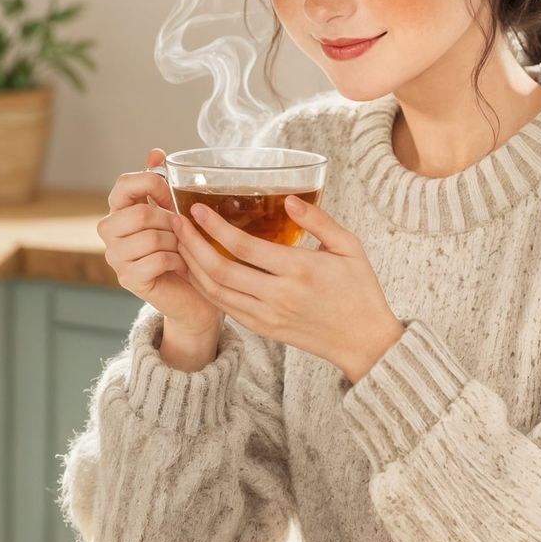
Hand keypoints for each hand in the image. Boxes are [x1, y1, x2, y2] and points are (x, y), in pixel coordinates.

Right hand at [96, 149, 223, 338]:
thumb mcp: (175, 213)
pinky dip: (178, 261)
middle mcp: (109, 232)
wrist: (193, 295)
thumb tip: (156, 152)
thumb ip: (162, 185)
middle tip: (183, 233)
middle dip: (170, 221)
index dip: (152, 185)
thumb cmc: (184, 250)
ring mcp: (115, 257)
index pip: (123, 184)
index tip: (171, 196)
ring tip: (184, 250)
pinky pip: (157, 259)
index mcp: (118, 210)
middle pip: (140, 213)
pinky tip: (183, 265)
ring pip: (151, 237)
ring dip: (177, 243)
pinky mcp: (128, 279)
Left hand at [170, 194, 404, 383]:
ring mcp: (268, 316)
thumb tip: (288, 199)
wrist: (364, 342)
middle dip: (192, 244)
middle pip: (220, 270)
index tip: (197, 209)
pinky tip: (196, 271)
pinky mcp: (264, 329)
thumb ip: (319, 221)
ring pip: (217, 292)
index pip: (243, 247)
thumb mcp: (349, 247)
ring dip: (193, 266)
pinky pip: (226, 308)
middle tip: (176, 222)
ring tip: (179, 242)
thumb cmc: (361, 290)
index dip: (214, 227)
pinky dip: (206, 289)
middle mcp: (278, 295)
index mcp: (300, 270)